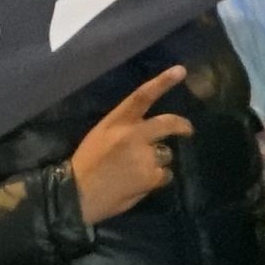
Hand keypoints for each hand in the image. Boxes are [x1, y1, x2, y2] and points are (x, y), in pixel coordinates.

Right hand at [67, 67, 193, 223]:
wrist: (77, 193)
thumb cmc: (86, 163)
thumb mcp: (100, 134)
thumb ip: (124, 128)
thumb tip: (147, 131)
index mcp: (117, 121)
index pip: (142, 96)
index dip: (163, 82)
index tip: (180, 71)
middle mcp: (134, 134)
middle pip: (167, 123)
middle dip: (182, 125)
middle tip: (187, 130)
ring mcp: (144, 156)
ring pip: (166, 154)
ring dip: (158, 162)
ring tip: (139, 171)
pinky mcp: (150, 176)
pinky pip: (165, 175)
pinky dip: (157, 179)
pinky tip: (140, 183)